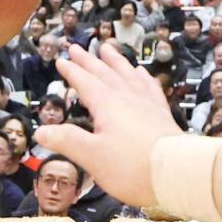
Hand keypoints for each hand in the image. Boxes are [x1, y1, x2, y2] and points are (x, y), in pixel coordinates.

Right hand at [32, 44, 182, 207]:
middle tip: (77, 47)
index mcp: (107, 105)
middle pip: (105, 73)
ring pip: (128, 75)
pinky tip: (142, 73)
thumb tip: (40, 131)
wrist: (181, 174)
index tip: (61, 60)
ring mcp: (147, 104)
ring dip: (116, 61)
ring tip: (108, 49)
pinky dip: (143, 77)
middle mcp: (127, 98)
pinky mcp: (163, 115)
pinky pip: (150, 87)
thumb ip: (66, 141)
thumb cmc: (133, 167)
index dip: (72, 71)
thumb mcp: (92, 157)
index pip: (85, 82)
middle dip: (89, 60)